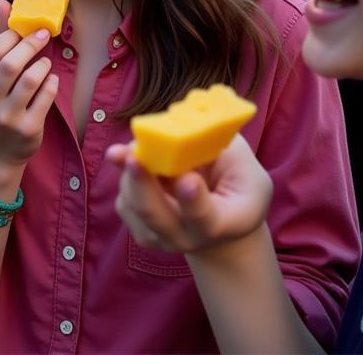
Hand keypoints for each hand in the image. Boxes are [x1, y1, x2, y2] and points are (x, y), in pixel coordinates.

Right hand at [0, 3, 58, 191]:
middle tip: (44, 35)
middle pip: (11, 64)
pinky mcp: (27, 129)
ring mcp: (7, 117)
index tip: (27, 28)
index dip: (12, 35)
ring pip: (31, 80)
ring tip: (45, 63)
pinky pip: (45, 98)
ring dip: (43, 65)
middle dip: (31, 45)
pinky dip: (52, 84)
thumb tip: (4, 2)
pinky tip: (50, 81)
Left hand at [108, 134, 271, 254]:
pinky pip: (124, 201)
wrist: (224, 215)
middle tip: (134, 157)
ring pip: (134, 204)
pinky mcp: (142, 229)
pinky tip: (141, 161)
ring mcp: (162, 238)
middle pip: (157, 217)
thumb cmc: (236, 180)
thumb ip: (210, 143)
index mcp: (224, 223)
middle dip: (142, 185)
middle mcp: (190, 238)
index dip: (194, 201)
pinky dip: (126, 175)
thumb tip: (172, 124)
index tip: (188, 180)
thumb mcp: (238, 159)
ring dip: (131, 171)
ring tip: (143, 146)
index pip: (205, 219)